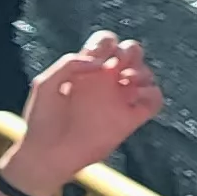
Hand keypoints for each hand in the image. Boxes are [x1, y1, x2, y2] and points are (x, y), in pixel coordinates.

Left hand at [5, 32, 161, 191]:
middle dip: (131, 50)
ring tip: (126, 80)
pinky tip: (134, 97)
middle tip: (118, 64)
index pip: (106, 43)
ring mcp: (119, 99)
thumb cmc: (42, 120)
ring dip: (143, 71)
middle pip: (131, 52)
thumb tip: (99, 63)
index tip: (99, 56)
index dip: (108, 42)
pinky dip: (152, 94)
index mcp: (85, 69)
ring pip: (146, 74)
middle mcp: (105, 81)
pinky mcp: (130, 119)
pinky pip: (154, 100)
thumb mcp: (45, 84)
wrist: (48, 153)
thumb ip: (68, 64)